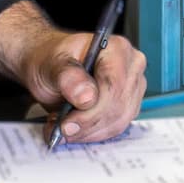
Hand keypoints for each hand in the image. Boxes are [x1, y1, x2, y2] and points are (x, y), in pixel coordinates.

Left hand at [25, 30, 146, 143]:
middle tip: (61, 129)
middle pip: (118, 107)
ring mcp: (132, 88)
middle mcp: (131, 67)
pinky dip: (92, 133)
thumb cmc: (53, 59)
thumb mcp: (51, 62)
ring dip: (88, 131)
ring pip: (118, 122)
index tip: (67, 123)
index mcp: (117, 48)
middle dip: (87, 124)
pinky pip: (114, 128)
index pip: (114, 86)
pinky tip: (74, 129)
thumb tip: (86, 96)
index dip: (92, 110)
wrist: (51, 68)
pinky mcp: (127, 107)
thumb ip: (68, 75)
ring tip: (63, 127)